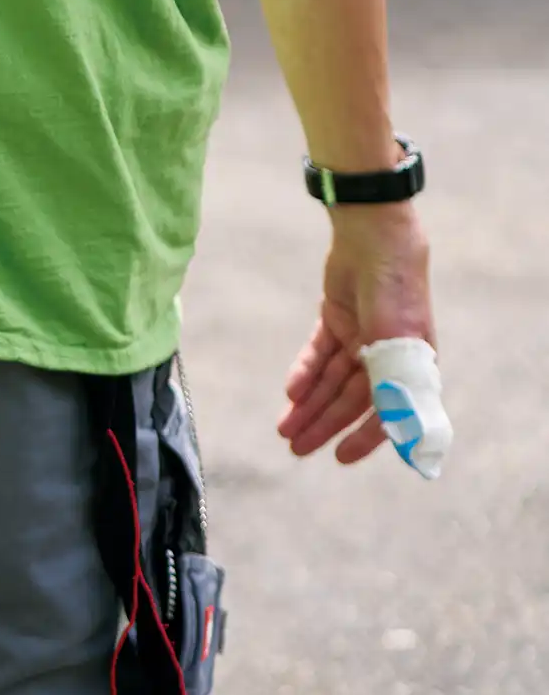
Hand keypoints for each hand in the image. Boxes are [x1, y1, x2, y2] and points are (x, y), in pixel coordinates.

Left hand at [278, 202, 433, 464]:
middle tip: (294, 448)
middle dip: (323, 424)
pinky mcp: (336, 318)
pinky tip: (290, 390)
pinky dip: (305, 371)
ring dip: (308, 403)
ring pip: (329, 380)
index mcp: (411, 366)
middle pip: (349, 400)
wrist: (373, 237)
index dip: (363, 438)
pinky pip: (318, 353)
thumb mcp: (398, 345)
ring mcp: (359, 337)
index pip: (386, 413)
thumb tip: (403, 436)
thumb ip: (396, 389)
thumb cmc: (395, 292)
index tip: (339, 458)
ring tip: (284, 428)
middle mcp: (386, 356)